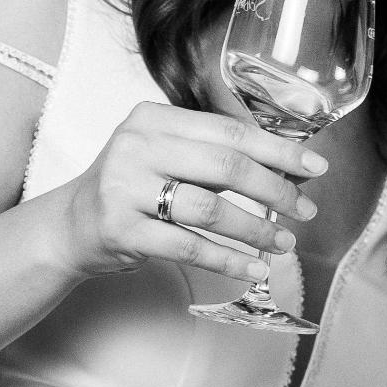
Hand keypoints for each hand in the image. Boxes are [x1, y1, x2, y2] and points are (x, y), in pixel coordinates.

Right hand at [59, 102, 327, 282]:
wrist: (71, 225)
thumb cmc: (131, 188)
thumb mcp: (164, 154)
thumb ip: (213, 153)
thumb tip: (287, 166)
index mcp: (153, 118)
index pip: (230, 131)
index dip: (279, 151)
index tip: (315, 169)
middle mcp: (137, 146)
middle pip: (226, 165)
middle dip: (275, 190)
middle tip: (304, 211)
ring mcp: (126, 188)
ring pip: (211, 209)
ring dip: (256, 229)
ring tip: (283, 243)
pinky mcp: (123, 230)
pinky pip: (190, 246)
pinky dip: (229, 260)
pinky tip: (254, 268)